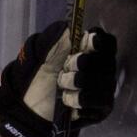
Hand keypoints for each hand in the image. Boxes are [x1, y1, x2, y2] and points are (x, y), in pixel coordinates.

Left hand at [0, 21, 116, 136]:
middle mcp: (101, 70)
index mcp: (89, 53)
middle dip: (81, 64)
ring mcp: (103, 89)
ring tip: (62, 90)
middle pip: (106, 61)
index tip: (88, 41)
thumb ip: (55, 39)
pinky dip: (81, 101)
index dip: (99, 41)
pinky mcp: (101, 109)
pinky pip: (101, 102)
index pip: (107, 42)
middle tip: (63, 72)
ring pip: (104, 83)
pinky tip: (70, 105)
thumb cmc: (38, 79)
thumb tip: (69, 28)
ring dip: (78, 85)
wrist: (30, 108)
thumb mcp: (42, 55)